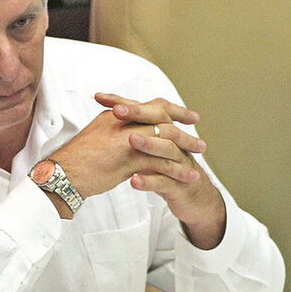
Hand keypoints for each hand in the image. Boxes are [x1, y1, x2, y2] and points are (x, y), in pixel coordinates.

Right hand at [50, 93, 202, 198]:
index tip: (186, 116)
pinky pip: (161, 162)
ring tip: (199, 157)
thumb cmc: (74, 162)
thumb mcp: (96, 140)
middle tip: (199, 140)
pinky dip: (178, 169)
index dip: (171, 110)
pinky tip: (189, 176)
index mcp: (114, 117)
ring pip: (165, 140)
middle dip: (183, 130)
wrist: (60, 176)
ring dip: (185, 148)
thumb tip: (130, 136)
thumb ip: (115, 134)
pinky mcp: (128, 160)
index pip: (148, 106)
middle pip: (162, 119)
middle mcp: (121, 123)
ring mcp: (125, 140)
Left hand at [97, 93, 225, 248]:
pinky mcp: (178, 185)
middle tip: (116, 111)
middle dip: (137, 114)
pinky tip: (134, 181)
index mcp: (163, 130)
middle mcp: (173, 142)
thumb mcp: (147, 148)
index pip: (144, 110)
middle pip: (158, 122)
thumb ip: (132, 132)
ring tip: (129, 140)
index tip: (99, 97)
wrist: (191, 194)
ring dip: (147, 144)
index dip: (123, 103)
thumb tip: (106, 116)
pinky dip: (149, 182)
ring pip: (165, 149)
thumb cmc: (163, 167)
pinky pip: (164, 182)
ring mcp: (178, 163)